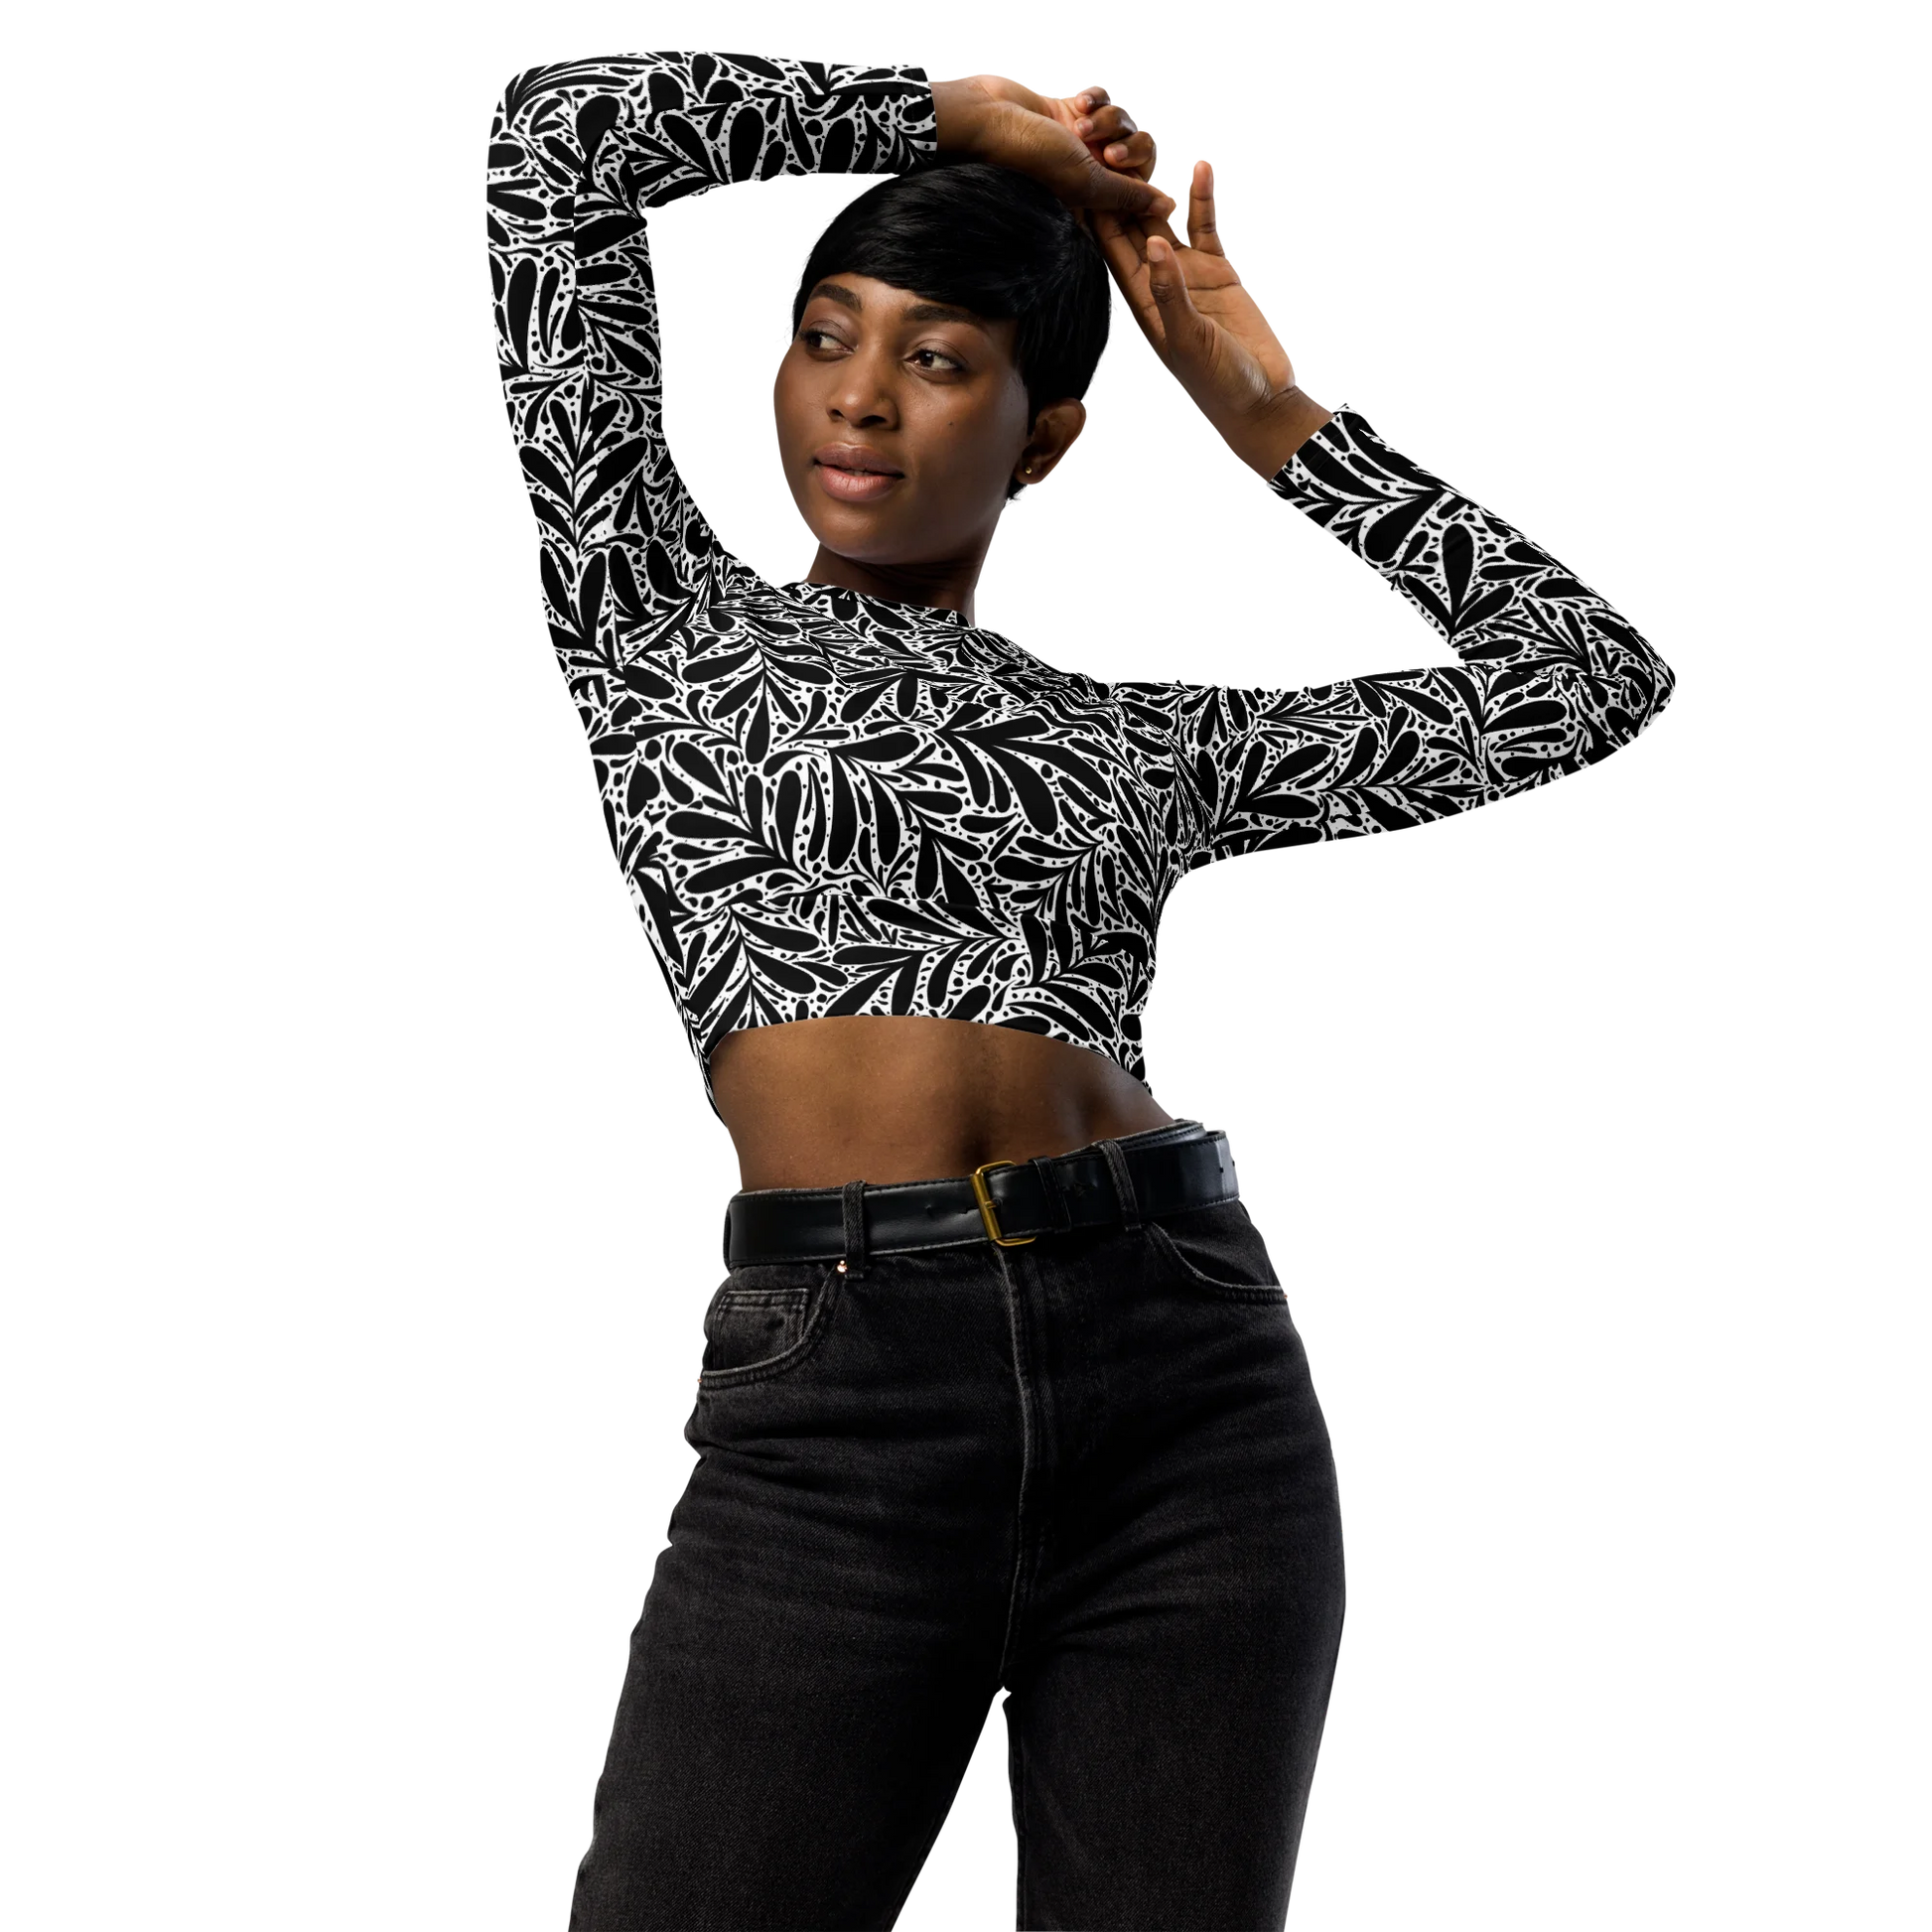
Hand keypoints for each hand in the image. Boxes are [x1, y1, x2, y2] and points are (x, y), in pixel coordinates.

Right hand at [933, 72, 1178, 229]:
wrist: (990, 116)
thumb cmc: (1032, 156)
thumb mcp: (1088, 182)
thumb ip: (1130, 194)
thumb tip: (1168, 206)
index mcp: (1095, 199)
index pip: (1141, 190)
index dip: (1141, 178)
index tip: (1124, 173)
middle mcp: (1091, 170)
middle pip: (1141, 149)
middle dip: (1129, 143)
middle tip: (1106, 152)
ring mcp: (1081, 139)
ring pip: (1124, 117)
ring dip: (1106, 117)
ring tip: (1078, 123)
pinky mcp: (1072, 109)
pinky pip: (1104, 95)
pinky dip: (1094, 95)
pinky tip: (1075, 102)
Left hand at [1089, 158, 1317, 476]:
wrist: (1261, 399)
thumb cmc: (1217, 384)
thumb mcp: (1188, 343)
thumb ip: (1170, 295)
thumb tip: (1152, 243)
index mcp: (1139, 302)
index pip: (1109, 250)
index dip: (1094, 214)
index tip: (1078, 175)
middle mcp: (1158, 282)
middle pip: (1130, 226)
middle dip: (1118, 189)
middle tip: (1103, 142)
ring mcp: (1189, 273)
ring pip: (1166, 218)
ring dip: (1156, 184)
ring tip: (1145, 143)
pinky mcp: (1220, 269)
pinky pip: (1207, 225)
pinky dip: (1203, 197)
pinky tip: (1200, 165)